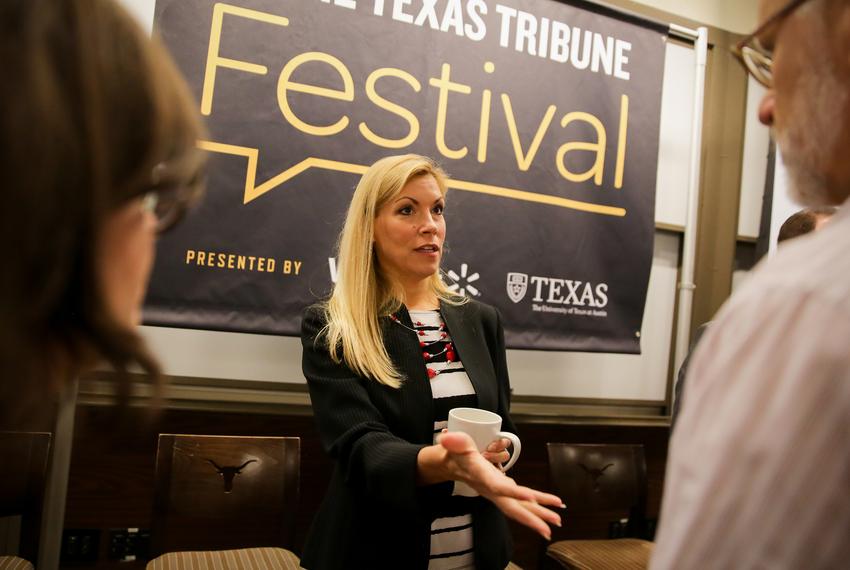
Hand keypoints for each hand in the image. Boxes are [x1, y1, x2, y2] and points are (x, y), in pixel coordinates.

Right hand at [437, 431, 563, 539]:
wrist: (450, 466)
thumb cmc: (455, 454)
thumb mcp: (455, 445)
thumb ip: (454, 442)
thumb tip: (447, 438)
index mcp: (482, 477)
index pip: (498, 486)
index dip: (513, 492)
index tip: (530, 496)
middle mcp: (491, 489)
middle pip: (512, 506)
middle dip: (532, 517)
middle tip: (551, 527)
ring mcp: (498, 492)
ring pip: (519, 507)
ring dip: (538, 514)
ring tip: (558, 521)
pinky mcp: (502, 491)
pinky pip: (520, 502)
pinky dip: (536, 506)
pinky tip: (549, 509)